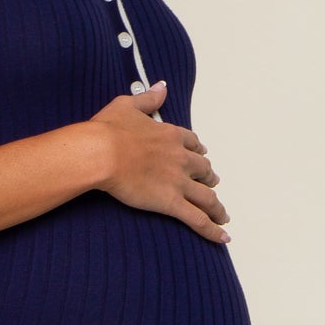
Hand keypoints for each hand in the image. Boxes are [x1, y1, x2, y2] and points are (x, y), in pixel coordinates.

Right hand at [91, 80, 229, 242]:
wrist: (101, 152)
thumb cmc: (108, 131)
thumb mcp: (127, 106)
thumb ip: (148, 98)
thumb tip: (162, 87)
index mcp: (170, 135)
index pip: (193, 143)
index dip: (198, 151)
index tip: (201, 154)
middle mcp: (180, 157)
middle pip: (204, 169)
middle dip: (209, 178)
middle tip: (211, 184)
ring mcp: (178, 181)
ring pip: (207, 197)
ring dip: (217, 207)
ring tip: (222, 215)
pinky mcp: (170, 202)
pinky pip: (198, 219)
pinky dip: (213, 230)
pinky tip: (223, 237)